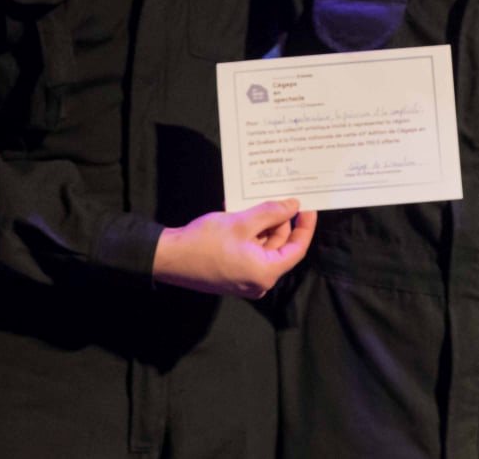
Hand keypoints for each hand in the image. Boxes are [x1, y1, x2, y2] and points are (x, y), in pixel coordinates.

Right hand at [152, 199, 317, 298]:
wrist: (169, 259)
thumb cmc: (206, 242)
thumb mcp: (241, 222)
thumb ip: (271, 213)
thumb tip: (293, 206)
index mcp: (266, 273)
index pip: (297, 248)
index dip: (305, 226)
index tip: (308, 207)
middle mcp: (259, 281)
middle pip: (280, 247)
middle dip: (280, 222)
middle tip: (280, 197)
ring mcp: (245, 280)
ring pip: (264, 248)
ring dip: (263, 225)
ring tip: (259, 202)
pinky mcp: (233, 275)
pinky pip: (251, 252)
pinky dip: (251, 234)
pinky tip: (245, 214)